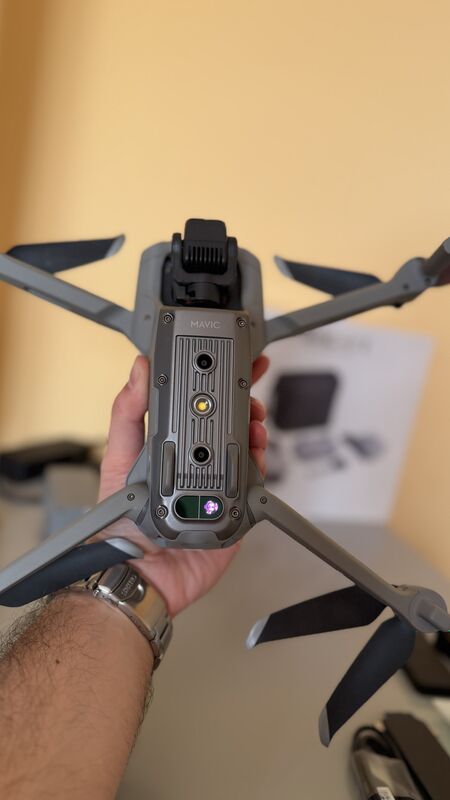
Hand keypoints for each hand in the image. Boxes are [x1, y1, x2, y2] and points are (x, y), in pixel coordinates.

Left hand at [98, 354, 268, 615]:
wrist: (140, 575)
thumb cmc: (121, 522)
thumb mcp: (119, 459)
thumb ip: (128, 414)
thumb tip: (138, 370)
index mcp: (172, 447)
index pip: (198, 408)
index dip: (215, 385)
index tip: (230, 363)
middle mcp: (198, 464)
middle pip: (230, 425)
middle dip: (244, 405)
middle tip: (249, 394)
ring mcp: (219, 486)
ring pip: (247, 450)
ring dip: (255, 431)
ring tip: (254, 422)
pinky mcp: (235, 509)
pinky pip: (255, 484)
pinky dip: (259, 466)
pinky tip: (256, 454)